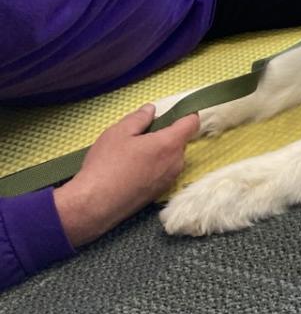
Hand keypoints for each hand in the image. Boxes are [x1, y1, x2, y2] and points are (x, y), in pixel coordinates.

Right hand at [52, 104, 199, 247]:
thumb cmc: (106, 165)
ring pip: (171, 156)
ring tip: (132, 153)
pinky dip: (154, 166)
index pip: (192, 123)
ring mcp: (170, 179)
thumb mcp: (118, 133)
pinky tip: (132, 169)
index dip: (185, 114)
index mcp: (169, 144)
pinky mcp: (160, 192)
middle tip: (140, 134)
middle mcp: (176, 162)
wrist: (95, 204)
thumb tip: (151, 109)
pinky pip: (164, 171)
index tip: (173, 112)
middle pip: (179, 140)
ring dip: (159, 151)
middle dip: (165, 133)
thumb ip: (139, 118)